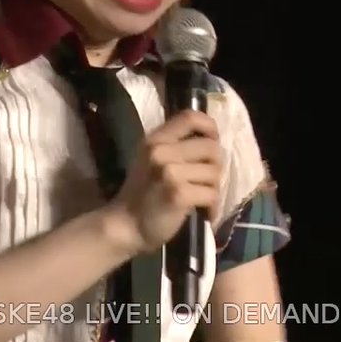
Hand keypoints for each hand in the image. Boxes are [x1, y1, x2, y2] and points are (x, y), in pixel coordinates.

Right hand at [106, 110, 221, 254]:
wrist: (126, 225)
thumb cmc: (142, 193)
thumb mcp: (151, 160)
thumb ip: (174, 146)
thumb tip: (211, 140)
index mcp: (155, 139)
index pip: (190, 116)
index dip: (210, 126)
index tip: (211, 142)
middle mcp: (161, 151)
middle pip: (211, 147)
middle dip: (215, 166)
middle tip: (204, 181)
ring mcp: (170, 172)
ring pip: (214, 173)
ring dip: (213, 189)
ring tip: (200, 198)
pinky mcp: (179, 194)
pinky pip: (212, 193)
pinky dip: (212, 206)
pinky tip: (203, 212)